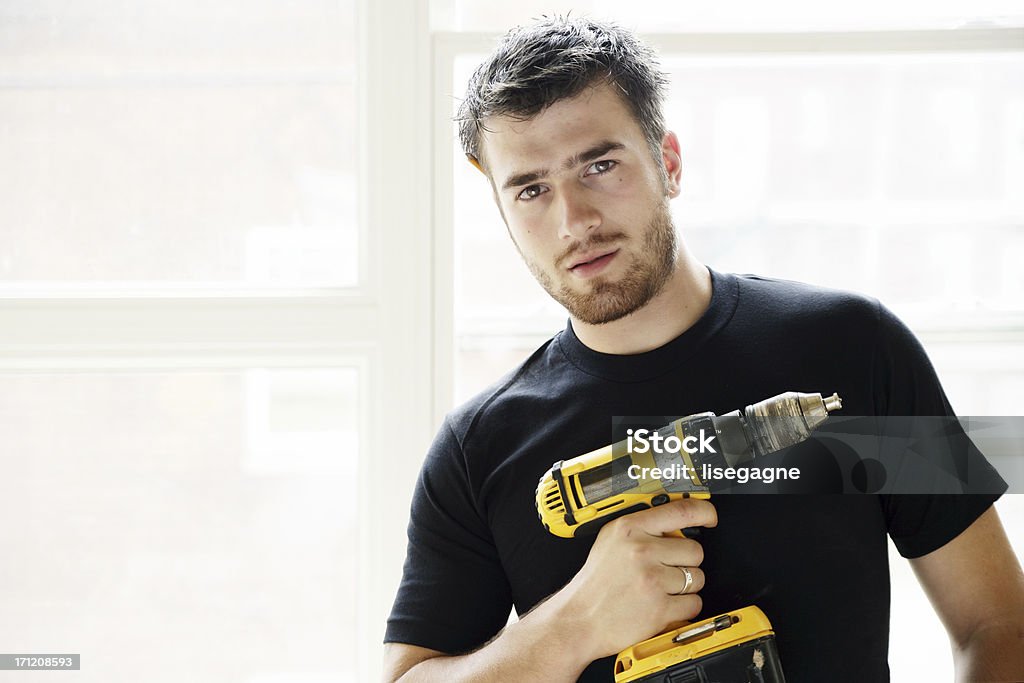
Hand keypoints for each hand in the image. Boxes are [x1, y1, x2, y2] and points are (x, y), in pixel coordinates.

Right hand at [561, 498, 716, 659]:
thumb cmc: (595, 584)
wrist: (578, 620)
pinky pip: (694, 604)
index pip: (681, 511)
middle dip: (685, 562)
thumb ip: (640, 529)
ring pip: (698, 578)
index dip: (704, 511)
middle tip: (664, 570)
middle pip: (695, 550)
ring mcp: (652, 579)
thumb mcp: (610, 541)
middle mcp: (641, 550)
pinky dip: (683, 609)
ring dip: (685, 587)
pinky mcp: (660, 608)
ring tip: (659, 589)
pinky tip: (662, 605)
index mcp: (628, 528)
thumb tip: (676, 525)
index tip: (709, 516)